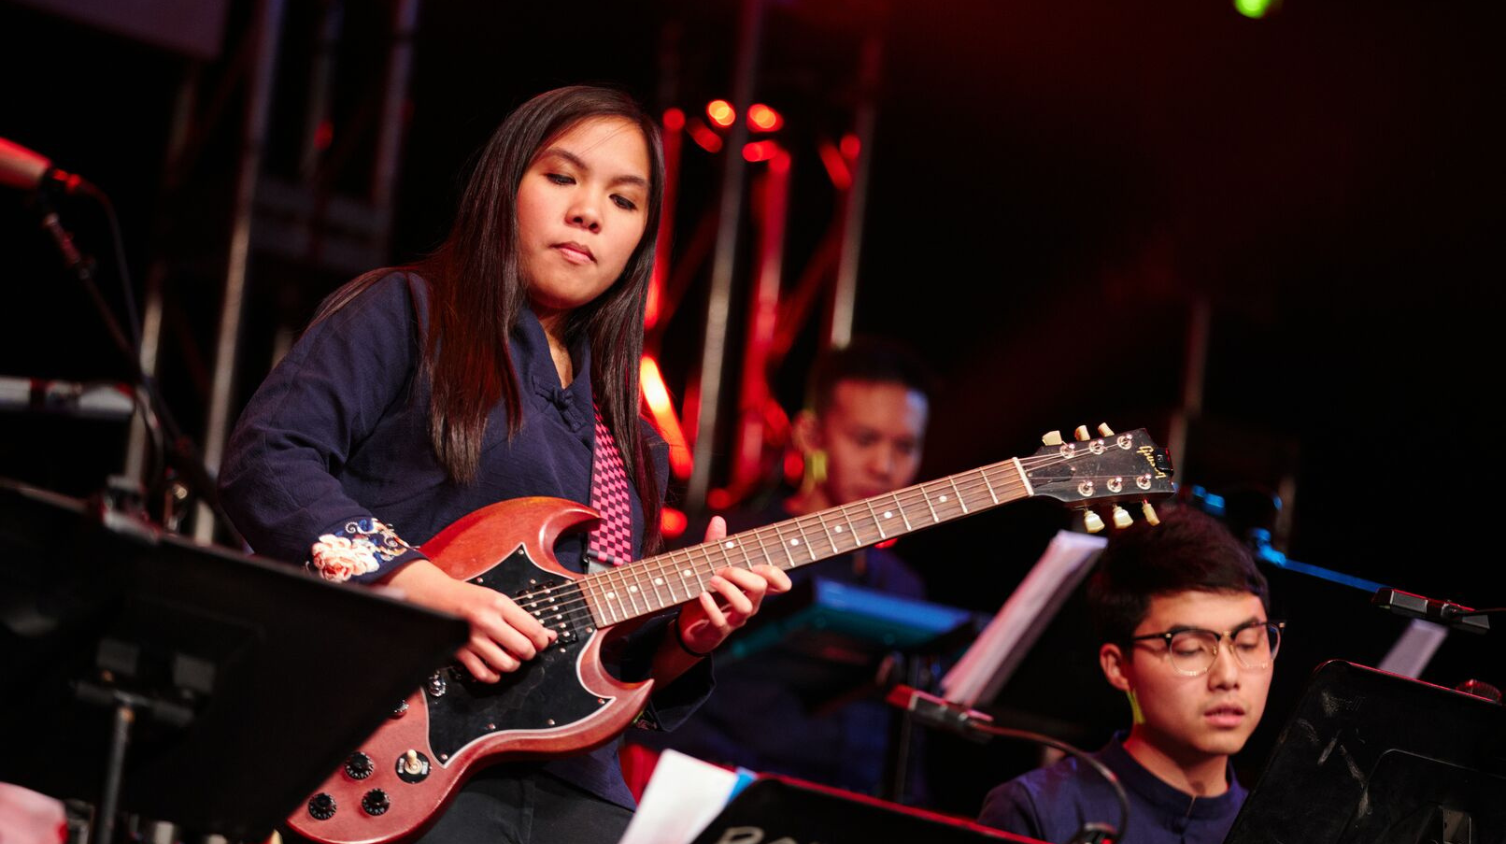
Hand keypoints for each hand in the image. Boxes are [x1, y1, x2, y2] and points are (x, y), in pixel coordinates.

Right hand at [382, 560, 554, 681]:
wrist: (435, 597)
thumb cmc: (468, 598)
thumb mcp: (497, 599)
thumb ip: (522, 618)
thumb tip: (549, 635)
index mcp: (499, 604)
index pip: (533, 630)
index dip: (542, 640)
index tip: (541, 642)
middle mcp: (487, 621)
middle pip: (524, 649)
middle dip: (529, 653)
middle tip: (524, 649)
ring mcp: (472, 638)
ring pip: (507, 665)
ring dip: (512, 665)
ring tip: (509, 657)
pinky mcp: (460, 652)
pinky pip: (485, 675)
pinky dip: (494, 676)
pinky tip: (494, 668)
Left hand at [676, 516, 792, 654]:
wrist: (689, 628)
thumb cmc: (708, 595)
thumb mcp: (710, 567)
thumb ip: (716, 545)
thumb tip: (718, 520)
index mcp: (753, 589)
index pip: (781, 584)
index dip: (776, 573)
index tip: (756, 564)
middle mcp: (750, 604)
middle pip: (761, 588)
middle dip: (742, 574)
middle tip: (721, 569)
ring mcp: (735, 619)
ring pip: (746, 607)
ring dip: (729, 589)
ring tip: (711, 579)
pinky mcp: (718, 632)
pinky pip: (720, 622)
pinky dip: (711, 607)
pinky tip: (702, 595)